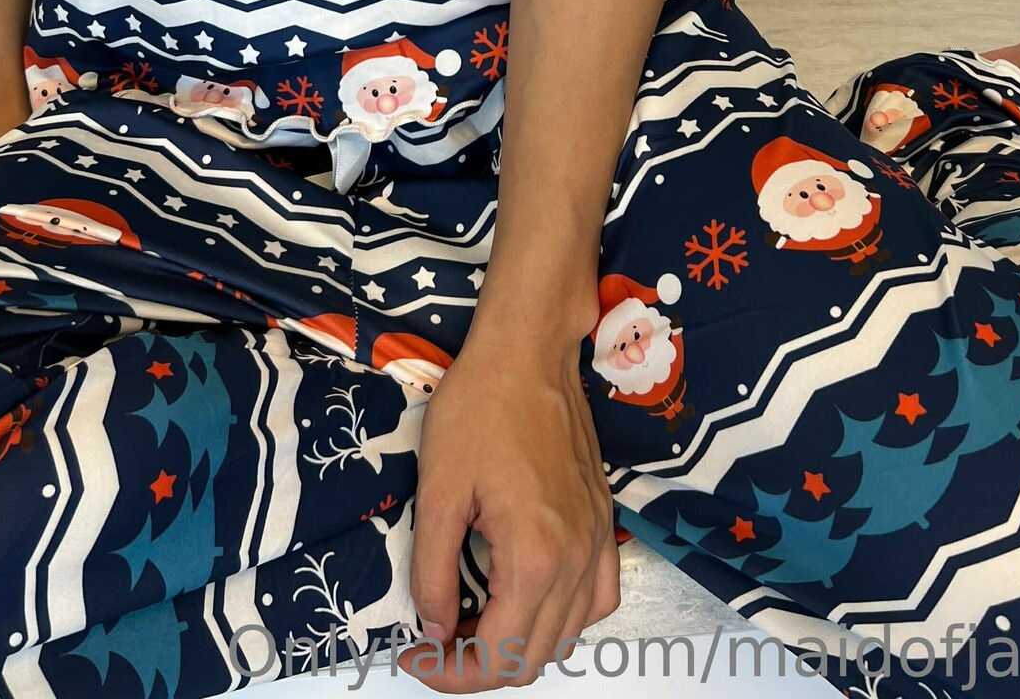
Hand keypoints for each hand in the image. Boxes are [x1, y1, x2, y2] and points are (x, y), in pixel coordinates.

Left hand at [403, 330, 619, 690]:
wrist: (528, 352)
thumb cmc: (478, 407)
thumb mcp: (437, 491)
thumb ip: (433, 573)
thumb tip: (435, 631)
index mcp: (534, 556)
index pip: (499, 655)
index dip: (451, 674)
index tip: (416, 657)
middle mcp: (576, 558)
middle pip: (535, 656)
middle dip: (480, 664)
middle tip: (437, 641)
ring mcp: (597, 540)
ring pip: (569, 634)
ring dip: (522, 644)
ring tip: (476, 623)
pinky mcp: (604, 521)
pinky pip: (599, 597)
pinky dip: (566, 617)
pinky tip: (532, 599)